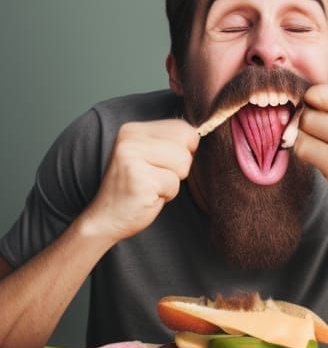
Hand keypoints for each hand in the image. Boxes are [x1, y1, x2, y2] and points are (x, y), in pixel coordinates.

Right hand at [81, 119, 197, 243]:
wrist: (104, 220)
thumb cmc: (135, 187)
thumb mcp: (150, 155)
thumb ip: (170, 141)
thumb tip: (202, 130)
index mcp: (134, 130)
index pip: (183, 127)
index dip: (185, 149)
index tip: (163, 163)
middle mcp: (130, 139)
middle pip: (186, 142)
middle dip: (180, 165)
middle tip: (156, 177)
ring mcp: (132, 158)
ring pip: (183, 163)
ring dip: (173, 181)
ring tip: (152, 186)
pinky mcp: (138, 179)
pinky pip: (174, 184)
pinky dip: (166, 195)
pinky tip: (147, 197)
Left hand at [293, 84, 327, 230]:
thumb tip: (304, 97)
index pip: (325, 90)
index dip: (312, 101)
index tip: (313, 113)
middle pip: (312, 107)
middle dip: (305, 121)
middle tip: (314, 135)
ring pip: (304, 126)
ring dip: (302, 138)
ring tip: (318, 148)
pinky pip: (303, 148)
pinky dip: (304, 154)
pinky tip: (318, 160)